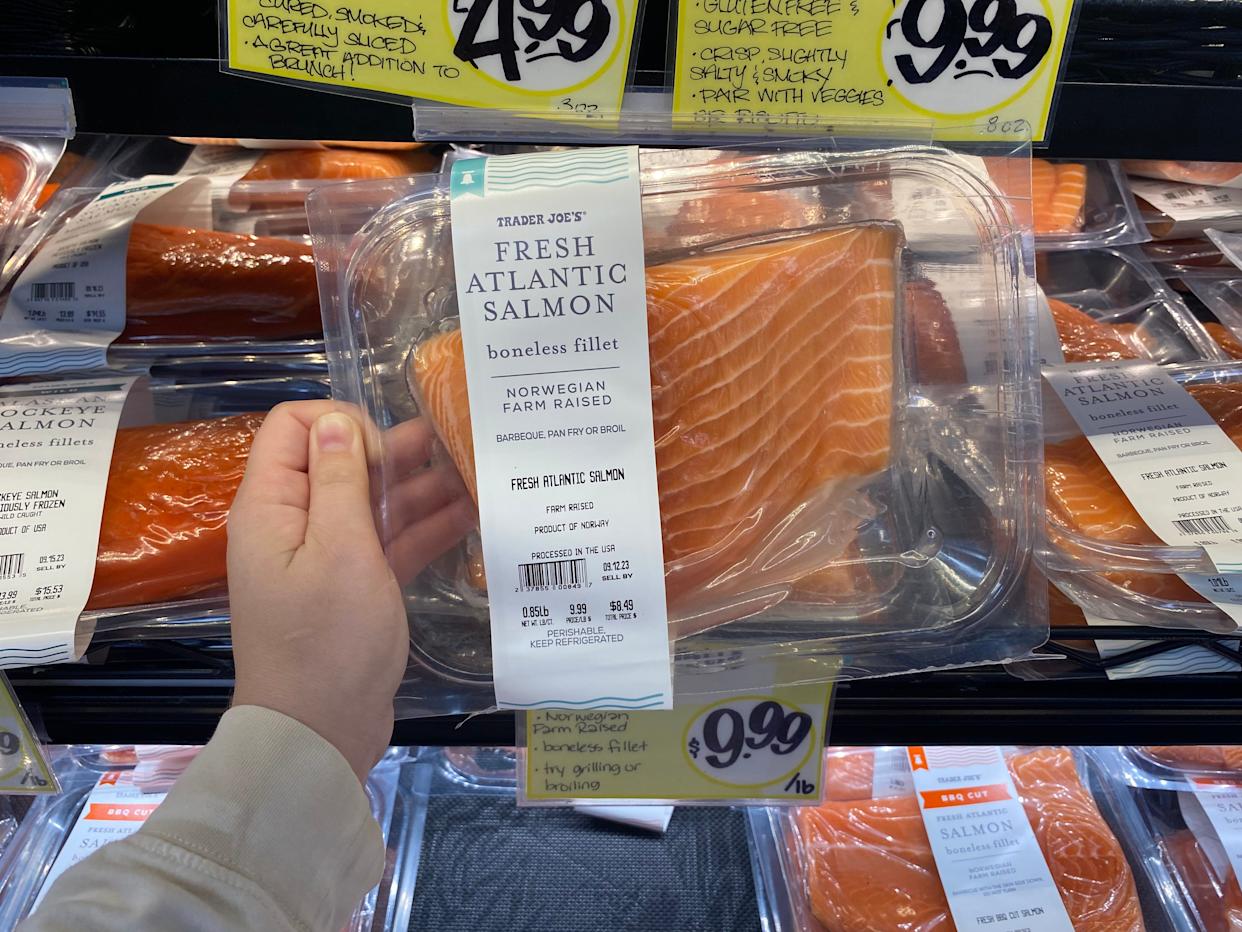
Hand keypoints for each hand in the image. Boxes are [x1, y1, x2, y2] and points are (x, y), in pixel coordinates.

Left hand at [227, 401, 473, 780]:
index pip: (293, 427)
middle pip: (339, 463)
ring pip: (371, 503)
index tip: (383, 449)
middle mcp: (294, 524)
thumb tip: (336, 420)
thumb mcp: (340, 550)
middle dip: (392, 450)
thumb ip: (340, 479)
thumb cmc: (327, 639)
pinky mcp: (353, 588)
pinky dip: (422, 529)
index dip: (340, 422)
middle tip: (453, 444)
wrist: (320, 733)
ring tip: (476, 471)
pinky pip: (387, 543)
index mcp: (272, 506)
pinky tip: (470, 515)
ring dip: (417, 489)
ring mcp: (324, 558)